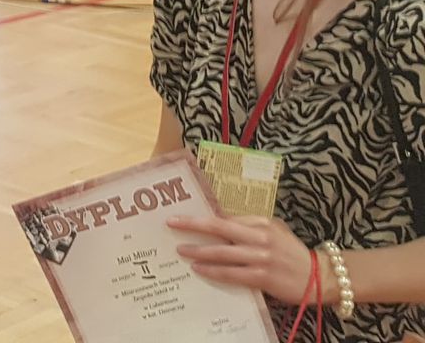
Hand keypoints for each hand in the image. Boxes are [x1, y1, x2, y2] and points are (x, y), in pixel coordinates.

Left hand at [169, 214, 315, 303]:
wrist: (320, 277)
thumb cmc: (291, 252)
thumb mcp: (274, 230)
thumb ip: (249, 224)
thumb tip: (219, 218)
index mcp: (262, 222)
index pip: (226, 216)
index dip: (202, 215)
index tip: (182, 214)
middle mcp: (260, 237)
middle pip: (219, 227)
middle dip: (192, 225)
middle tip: (171, 223)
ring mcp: (261, 257)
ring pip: (222, 252)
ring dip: (198, 250)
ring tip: (181, 249)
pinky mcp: (263, 276)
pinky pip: (231, 273)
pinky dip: (212, 271)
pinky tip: (198, 268)